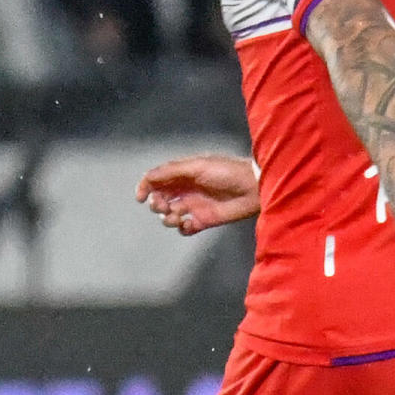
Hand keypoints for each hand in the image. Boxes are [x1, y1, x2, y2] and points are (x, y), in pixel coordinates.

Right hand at [136, 153, 260, 234]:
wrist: (253, 188)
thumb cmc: (228, 172)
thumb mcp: (197, 165)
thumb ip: (171, 171)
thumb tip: (148, 177)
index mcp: (182, 174)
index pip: (155, 181)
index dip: (144, 188)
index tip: (140, 197)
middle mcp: (185, 190)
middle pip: (158, 199)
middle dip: (156, 204)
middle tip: (165, 205)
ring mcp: (193, 206)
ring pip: (168, 215)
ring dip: (167, 218)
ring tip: (177, 216)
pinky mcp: (202, 221)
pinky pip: (183, 229)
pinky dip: (181, 228)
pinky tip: (188, 224)